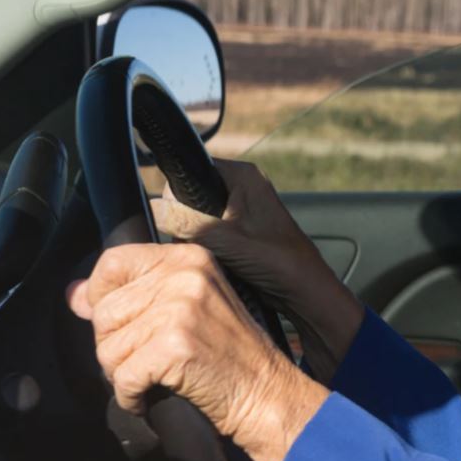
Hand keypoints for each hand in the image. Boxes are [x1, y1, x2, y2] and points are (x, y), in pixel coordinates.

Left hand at [68, 243, 327, 460]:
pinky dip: (131, 396)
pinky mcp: (175, 345)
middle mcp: (185, 275)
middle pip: (104, 311)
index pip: (114, 261)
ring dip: (123, 374)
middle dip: (115, 346)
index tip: (118, 323)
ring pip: (108, 346)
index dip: (101, 295)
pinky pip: (122, 376)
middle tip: (148, 359)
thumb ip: (132, 295)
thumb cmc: (229, 355)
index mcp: (189, 258)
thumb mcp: (186, 308)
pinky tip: (151, 396)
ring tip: (155, 377)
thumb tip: (73, 295)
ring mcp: (181, 309)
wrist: (266, 393)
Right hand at [151, 158, 362, 379]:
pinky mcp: (240, 233)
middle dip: (185, 222)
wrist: (304, 292)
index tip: (174, 219)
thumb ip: (187, 222)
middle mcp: (243, 187)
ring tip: (209, 255)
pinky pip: (208, 235)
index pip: (192, 169)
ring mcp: (242, 210)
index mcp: (243, 175)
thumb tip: (156, 208)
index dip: (177, 194)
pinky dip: (205, 249)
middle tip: (195, 243)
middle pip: (191, 197)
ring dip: (194, 239)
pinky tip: (214, 262)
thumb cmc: (279, 262)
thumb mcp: (225, 240)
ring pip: (196, 219)